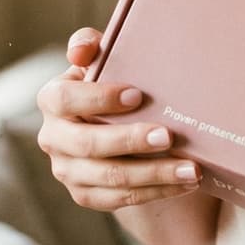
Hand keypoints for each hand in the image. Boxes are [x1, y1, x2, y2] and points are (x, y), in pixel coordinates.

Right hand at [36, 28, 200, 211]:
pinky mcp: (86, 194)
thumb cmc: (112, 80)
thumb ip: (91, 46)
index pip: (63, 99)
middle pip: (88, 144)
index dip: (98, 98)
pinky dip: (155, 191)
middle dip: (130, 141)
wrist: (113, 120)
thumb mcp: (102, 59)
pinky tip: (184, 184)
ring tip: (191, 169)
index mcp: (53, 99)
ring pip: (109, 177)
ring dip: (154, 174)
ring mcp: (68, 170)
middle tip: (169, 136)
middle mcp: (53, 137)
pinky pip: (120, 199)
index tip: (137, 95)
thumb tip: (82, 49)